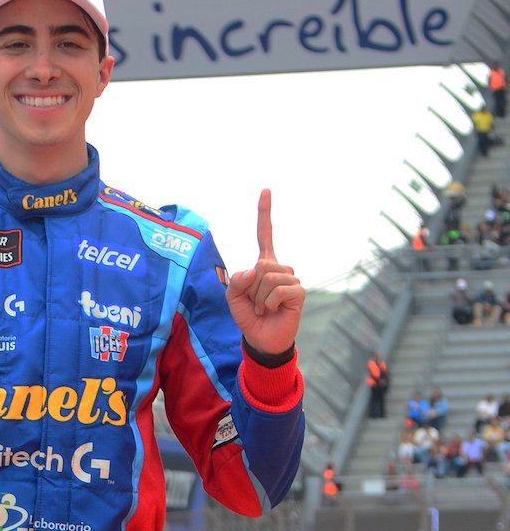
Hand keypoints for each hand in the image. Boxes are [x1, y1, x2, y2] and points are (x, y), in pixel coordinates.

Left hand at [225, 189, 304, 356]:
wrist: (261, 340)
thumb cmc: (248, 316)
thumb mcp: (232, 297)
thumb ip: (236, 281)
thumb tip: (255, 270)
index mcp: (263, 264)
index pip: (265, 235)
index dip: (265, 213)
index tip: (266, 190)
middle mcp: (279, 268)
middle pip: (260, 265)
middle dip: (250, 288)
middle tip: (255, 303)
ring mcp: (291, 280)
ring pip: (267, 278)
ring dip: (258, 298)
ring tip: (263, 308)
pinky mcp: (298, 293)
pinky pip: (277, 290)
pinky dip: (268, 303)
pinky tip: (272, 311)